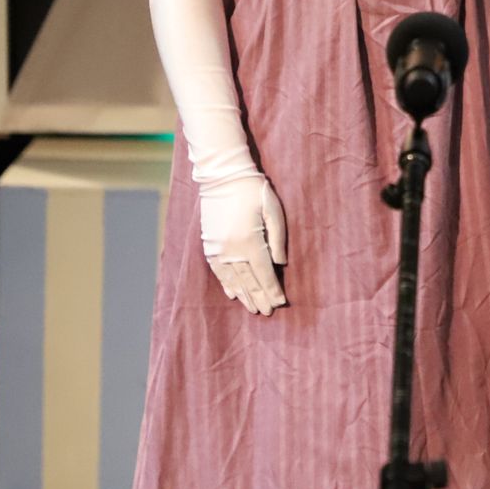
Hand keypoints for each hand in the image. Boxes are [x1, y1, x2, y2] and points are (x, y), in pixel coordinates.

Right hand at [198, 174, 288, 314]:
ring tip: (253, 308)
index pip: (264, 274)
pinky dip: (226, 284)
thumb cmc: (253, 190)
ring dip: (244, 295)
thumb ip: (278, 238)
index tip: (280, 303)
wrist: (222, 176)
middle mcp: (232, 250)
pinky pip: (218, 271)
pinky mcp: (209, 245)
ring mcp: (217, 249)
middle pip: (249, 281)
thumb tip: (280, 264)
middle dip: (259, 298)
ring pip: (233, 279)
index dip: (272, 290)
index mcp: (250, 242)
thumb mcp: (273, 209)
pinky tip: (233, 294)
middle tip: (268, 312)